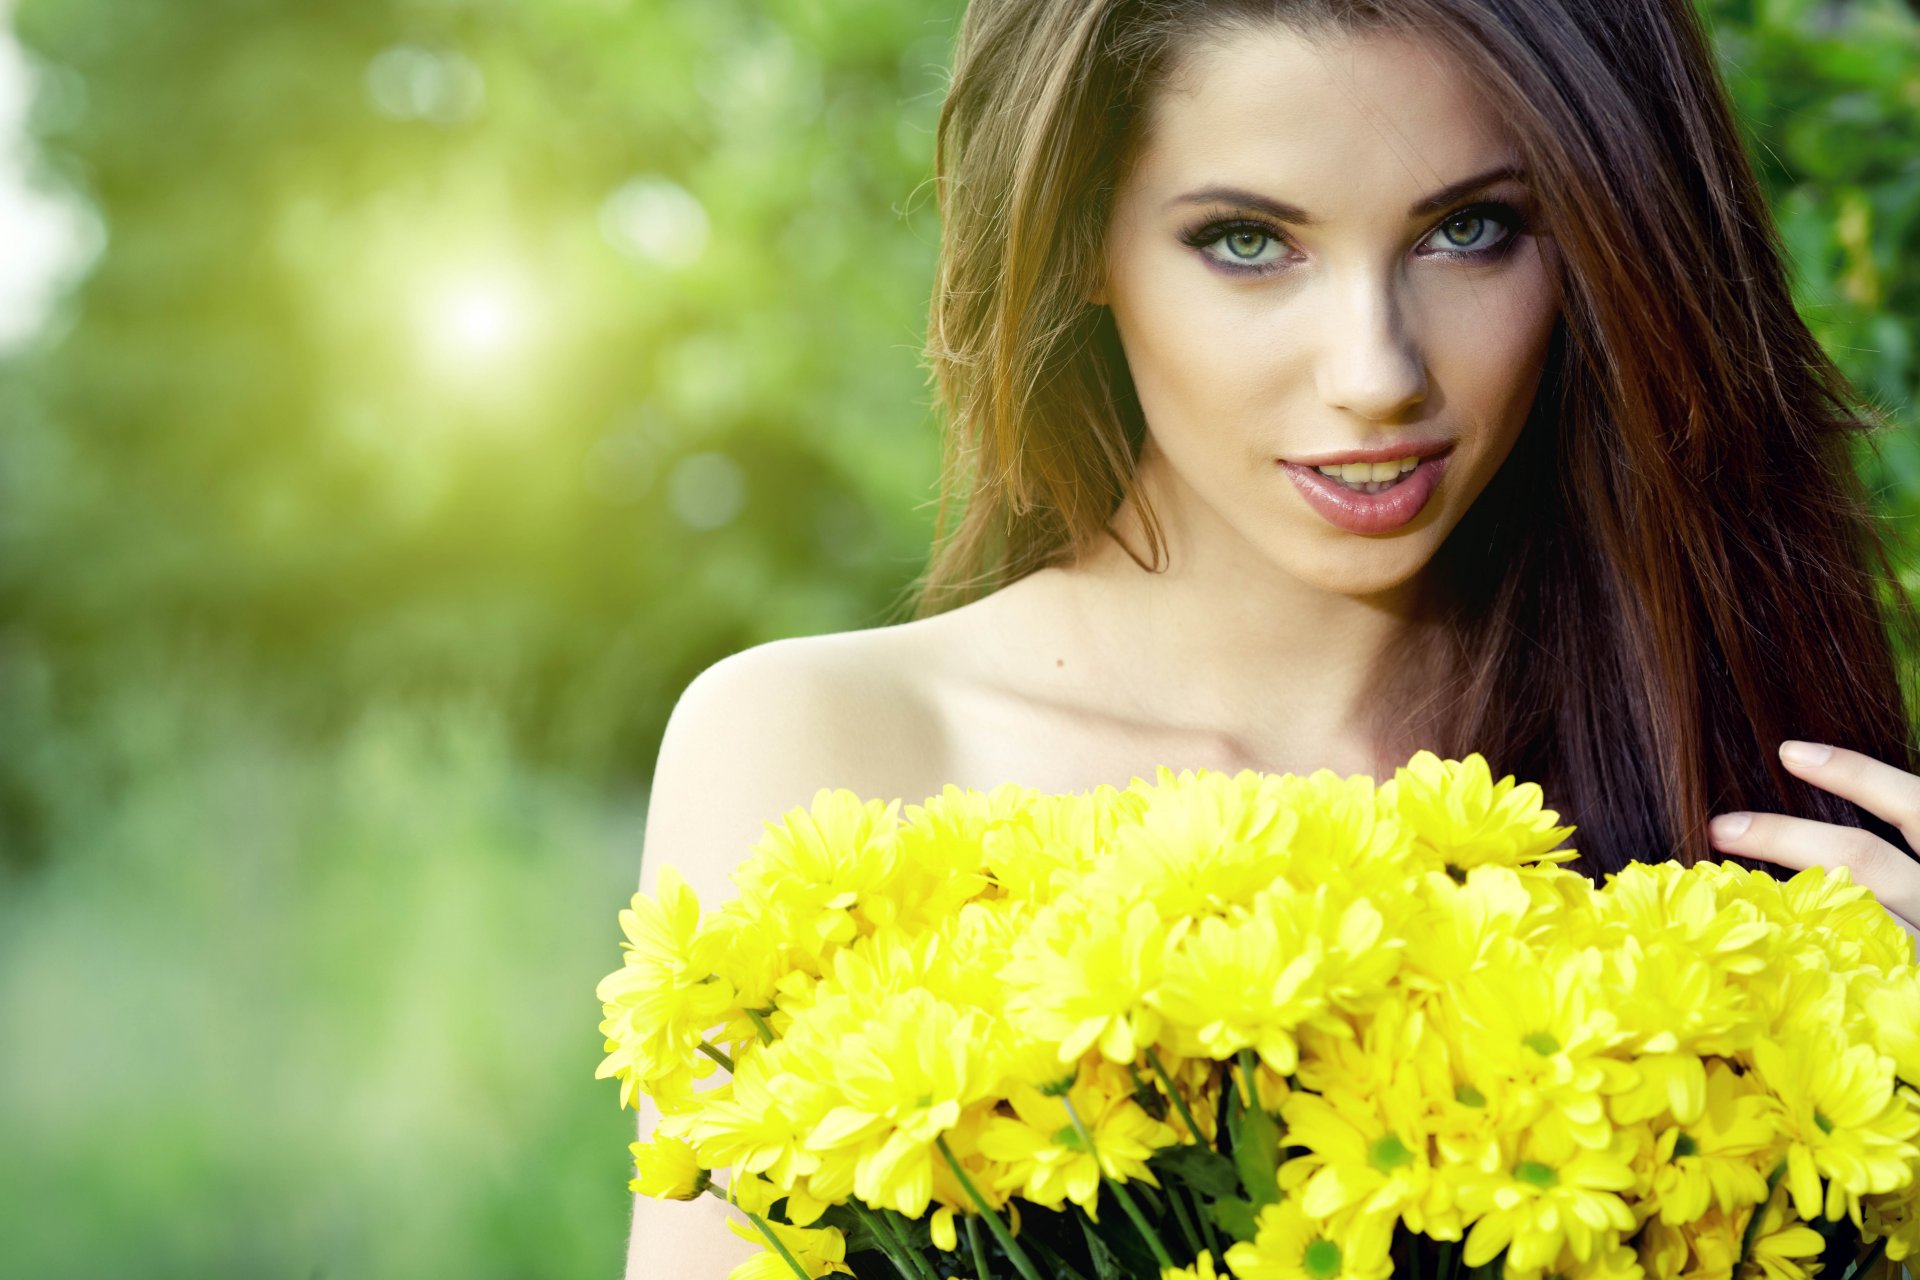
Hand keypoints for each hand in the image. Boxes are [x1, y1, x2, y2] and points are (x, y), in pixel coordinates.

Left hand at [1705, 740, 1919, 956]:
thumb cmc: (1919, 922)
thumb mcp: (1908, 882)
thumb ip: (1878, 864)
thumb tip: (1819, 785)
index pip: (1912, 807)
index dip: (1855, 776)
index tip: (1791, 753)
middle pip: (1863, 859)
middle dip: (1784, 837)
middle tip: (1721, 827)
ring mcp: (1918, 956)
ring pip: (1844, 918)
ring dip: (1779, 901)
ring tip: (1724, 887)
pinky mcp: (1909, 998)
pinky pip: (1847, 976)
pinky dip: (1801, 959)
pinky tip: (1760, 958)